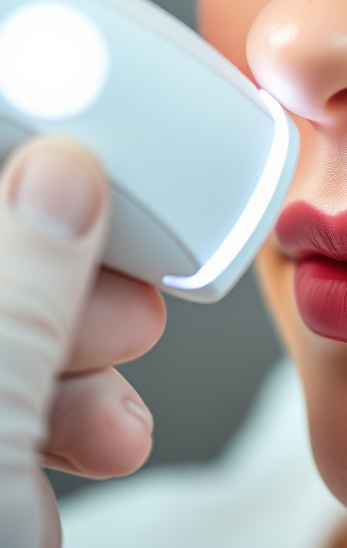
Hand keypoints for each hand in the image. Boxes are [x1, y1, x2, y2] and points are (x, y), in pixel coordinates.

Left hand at [0, 138, 165, 547]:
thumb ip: (20, 293)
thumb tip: (64, 175)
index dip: (19, 148)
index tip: (80, 128)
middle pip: (3, 244)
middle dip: (71, 251)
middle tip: (124, 257)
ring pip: (22, 313)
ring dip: (95, 333)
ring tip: (124, 356)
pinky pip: (36, 384)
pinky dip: (92, 399)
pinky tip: (113, 428)